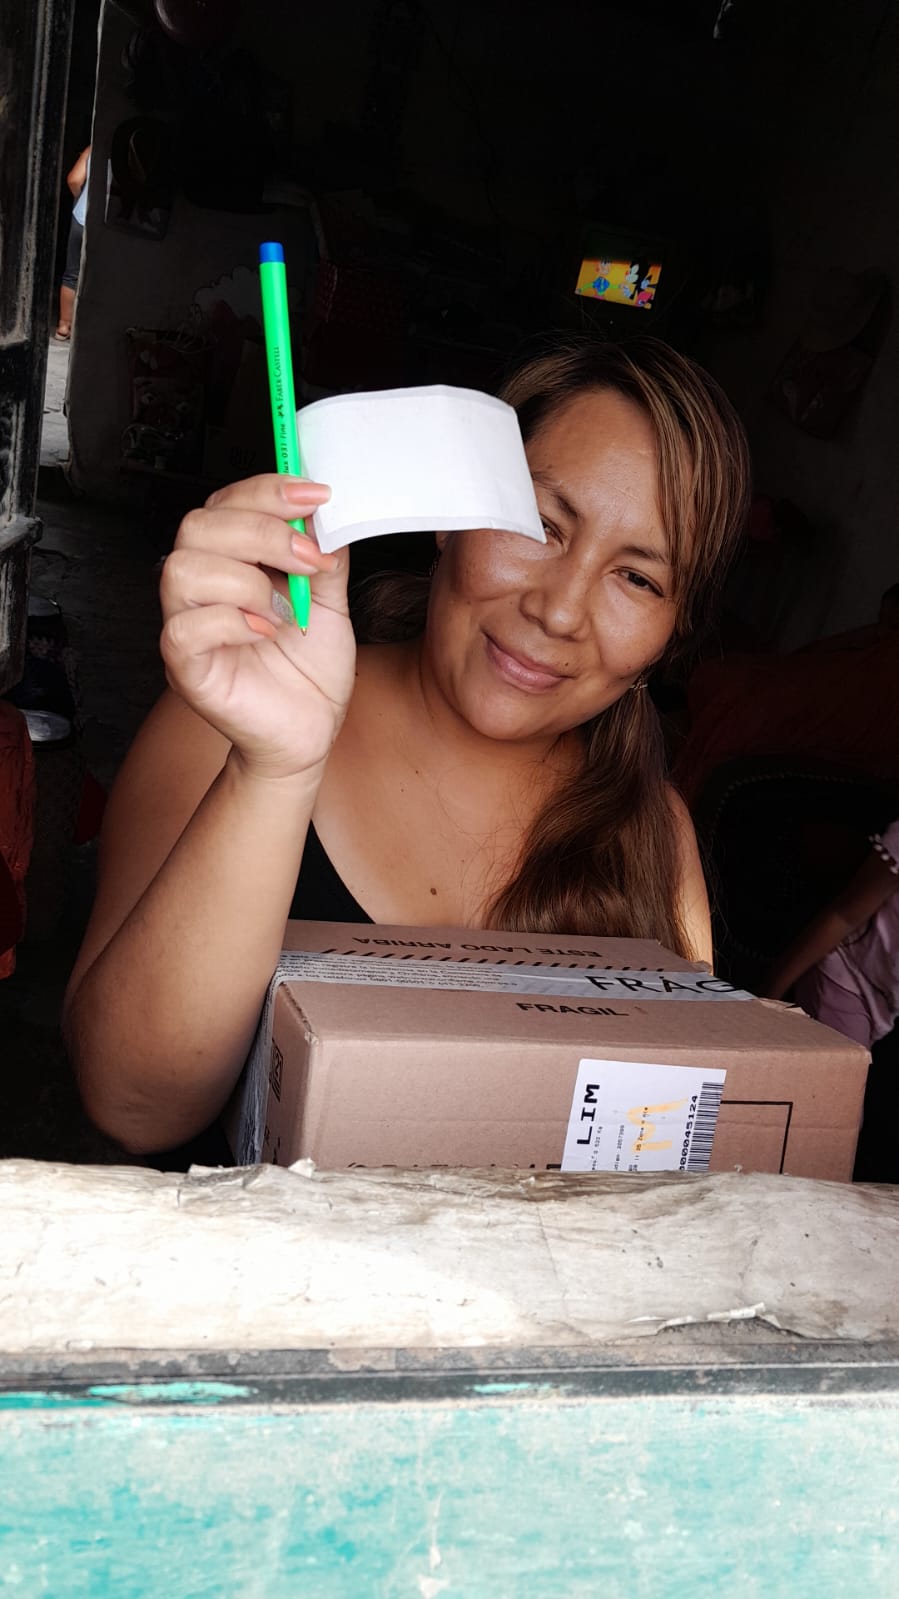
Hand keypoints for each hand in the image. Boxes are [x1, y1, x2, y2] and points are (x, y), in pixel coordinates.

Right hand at [160, 474, 354, 780]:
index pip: (226, 502)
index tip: (317, 496)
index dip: (268, 490)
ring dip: (245, 580)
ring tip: (284, 608)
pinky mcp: (185, 666)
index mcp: (231, 561)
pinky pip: (183, 628)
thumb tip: (326, 512)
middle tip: (308, 559)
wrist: (308, 732)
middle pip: (197, 526)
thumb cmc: (308, 670)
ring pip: (182, 570)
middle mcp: (202, 586)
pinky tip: (266, 633)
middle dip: (261, 531)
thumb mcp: (329, 601)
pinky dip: (232, 622)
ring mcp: (187, 625)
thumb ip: (324, 555)